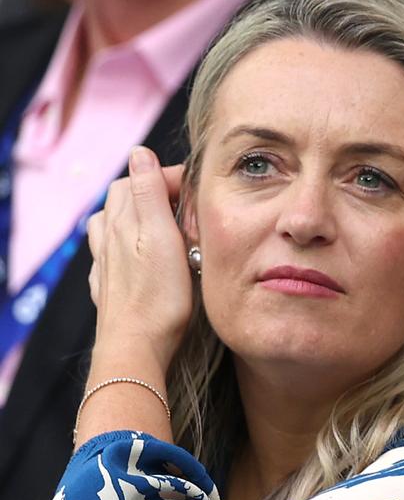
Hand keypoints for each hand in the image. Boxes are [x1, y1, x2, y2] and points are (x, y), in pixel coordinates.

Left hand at [86, 147, 189, 373]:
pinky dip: (124, 245)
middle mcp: (109, 237)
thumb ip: (150, 192)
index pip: (143, 177)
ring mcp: (106, 263)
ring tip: (161, 223)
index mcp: (123, 220)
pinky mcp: (108, 287)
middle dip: (155, 190)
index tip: (200, 189)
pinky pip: (110, 255)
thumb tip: (140, 153)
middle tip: (188, 204)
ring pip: (112, 224)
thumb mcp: (162, 236)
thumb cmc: (158, 296)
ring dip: (135, 215)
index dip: (173, 177)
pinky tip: (137, 257)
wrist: (138, 346)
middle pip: (125, 196)